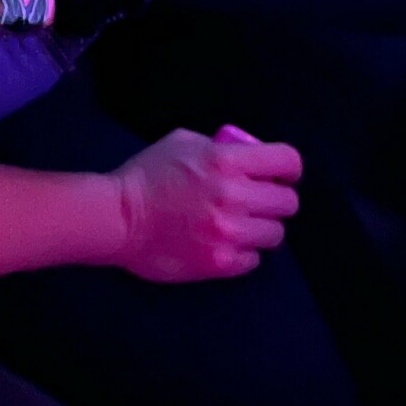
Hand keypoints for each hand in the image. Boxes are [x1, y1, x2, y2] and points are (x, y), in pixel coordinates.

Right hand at [113, 124, 301, 282]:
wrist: (117, 217)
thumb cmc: (147, 175)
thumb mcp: (183, 143)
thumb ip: (219, 149)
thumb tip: (247, 161)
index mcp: (226, 161)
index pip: (288, 161)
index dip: (286, 168)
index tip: (277, 175)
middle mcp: (235, 197)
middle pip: (287, 202)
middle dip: (273, 199)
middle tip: (255, 201)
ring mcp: (230, 233)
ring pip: (275, 234)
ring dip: (260, 228)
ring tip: (238, 225)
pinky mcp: (221, 263)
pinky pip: (254, 259)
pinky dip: (243, 251)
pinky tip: (223, 243)